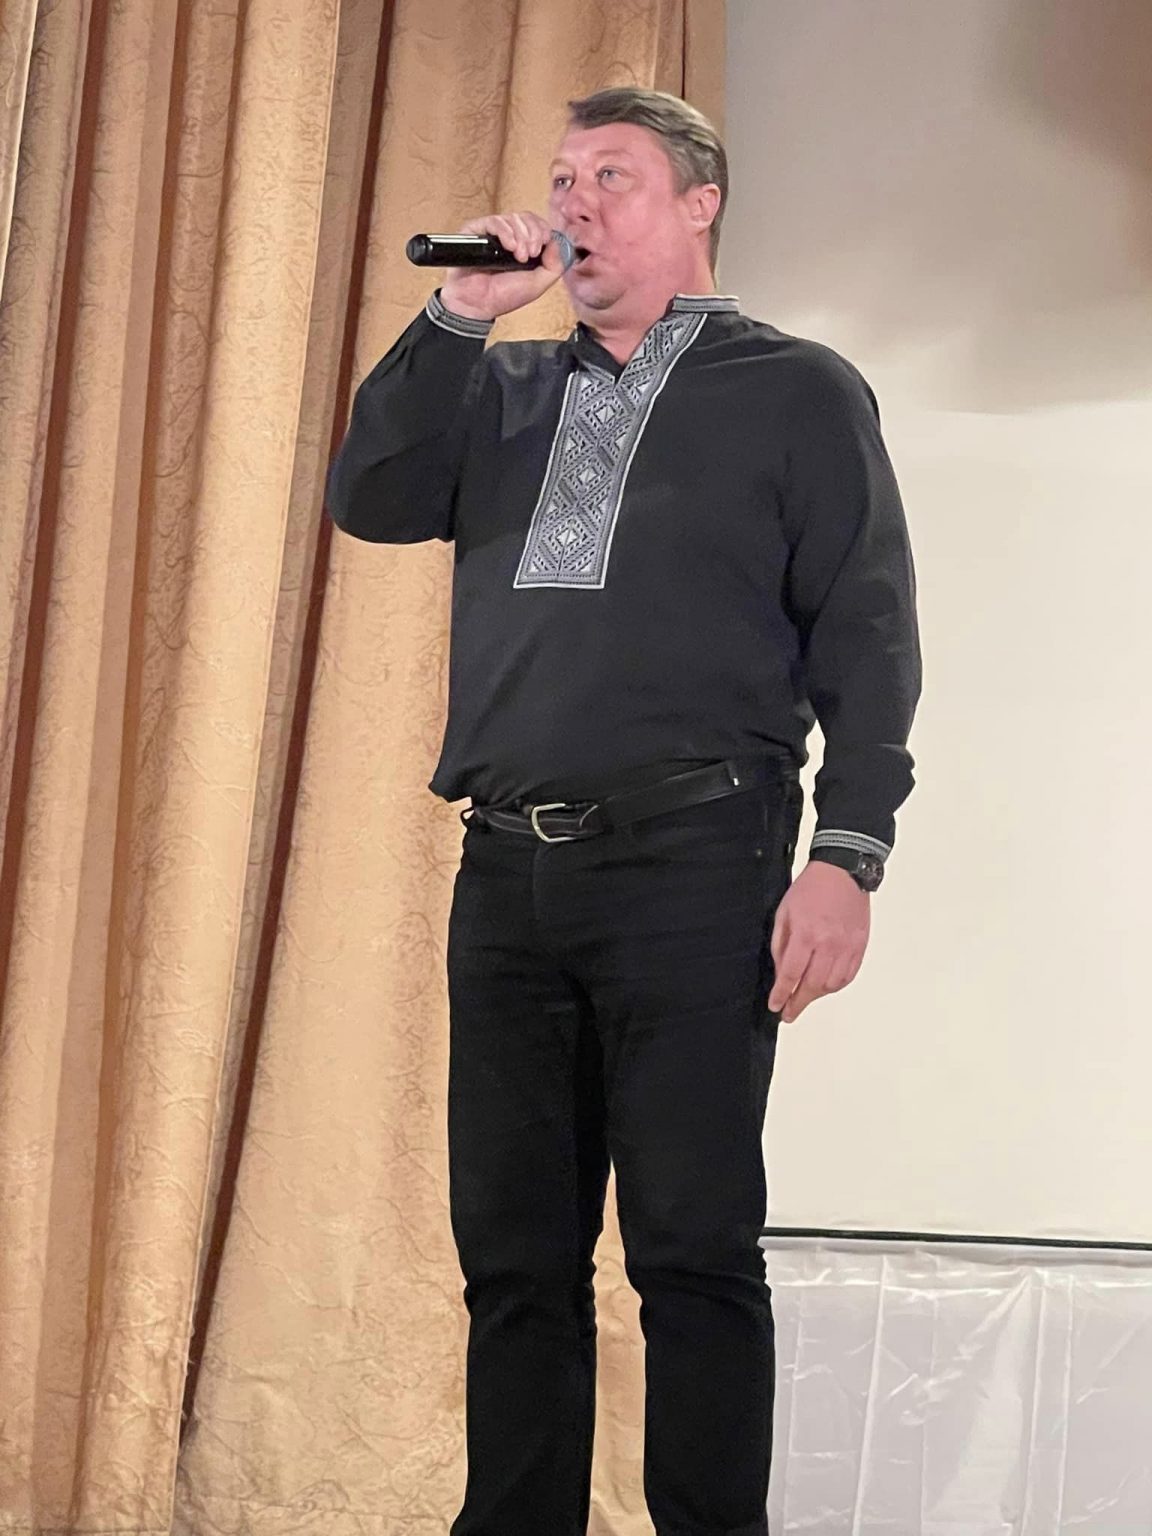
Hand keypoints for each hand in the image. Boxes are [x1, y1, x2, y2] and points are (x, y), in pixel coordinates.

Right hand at [440, 211, 568, 321]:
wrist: (478, 304)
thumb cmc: (503, 296)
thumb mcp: (538, 284)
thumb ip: (554, 266)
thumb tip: (556, 242)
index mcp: (523, 246)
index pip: (537, 224)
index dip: (543, 229)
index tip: (543, 245)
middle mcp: (508, 237)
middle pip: (527, 217)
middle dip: (533, 234)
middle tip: (530, 254)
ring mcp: (492, 233)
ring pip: (513, 218)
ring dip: (520, 236)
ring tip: (518, 256)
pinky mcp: (476, 231)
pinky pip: (495, 221)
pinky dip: (506, 232)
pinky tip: (508, 247)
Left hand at [767, 861, 870, 1023]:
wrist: (842, 873)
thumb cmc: (811, 889)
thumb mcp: (784, 913)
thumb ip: (780, 945)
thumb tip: (782, 972)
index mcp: (807, 934)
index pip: (791, 974)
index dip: (782, 994)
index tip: (776, 1006)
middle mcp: (829, 944)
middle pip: (812, 985)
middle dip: (798, 1003)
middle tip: (789, 1013)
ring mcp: (847, 947)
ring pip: (831, 985)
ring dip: (816, 995)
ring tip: (805, 996)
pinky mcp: (859, 947)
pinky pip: (847, 976)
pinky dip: (834, 986)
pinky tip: (824, 986)